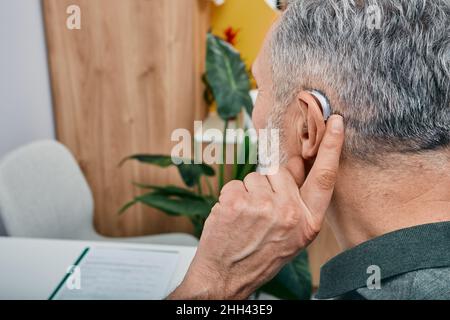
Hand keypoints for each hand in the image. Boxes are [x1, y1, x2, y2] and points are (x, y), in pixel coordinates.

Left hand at [168, 115, 344, 299]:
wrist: (226, 276)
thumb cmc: (260, 255)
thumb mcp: (292, 234)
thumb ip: (298, 199)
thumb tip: (296, 163)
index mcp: (308, 222)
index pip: (324, 178)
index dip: (331, 147)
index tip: (335, 122)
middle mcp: (289, 214)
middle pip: (281, 172)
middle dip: (269, 184)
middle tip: (260, 212)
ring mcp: (263, 207)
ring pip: (257, 176)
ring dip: (249, 192)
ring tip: (246, 218)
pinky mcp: (237, 202)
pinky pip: (236, 183)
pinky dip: (231, 196)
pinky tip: (232, 217)